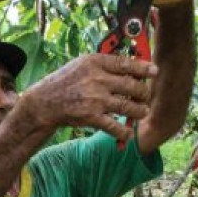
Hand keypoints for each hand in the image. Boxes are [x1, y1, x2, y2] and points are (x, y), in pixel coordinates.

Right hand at [21, 54, 157, 143]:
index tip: (154, 71)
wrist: (44, 103)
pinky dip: (123, 132)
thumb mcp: (80, 65)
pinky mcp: (91, 117)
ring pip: (128, 106)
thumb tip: (128, 65)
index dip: (143, 68)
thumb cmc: (63, 82)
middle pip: (132, 85)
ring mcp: (95, 99)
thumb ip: (103, 64)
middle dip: (143, 92)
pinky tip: (127, 133)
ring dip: (139, 111)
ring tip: (142, 111)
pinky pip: (115, 126)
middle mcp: (97, 79)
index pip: (126, 63)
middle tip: (145, 96)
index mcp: (95, 62)